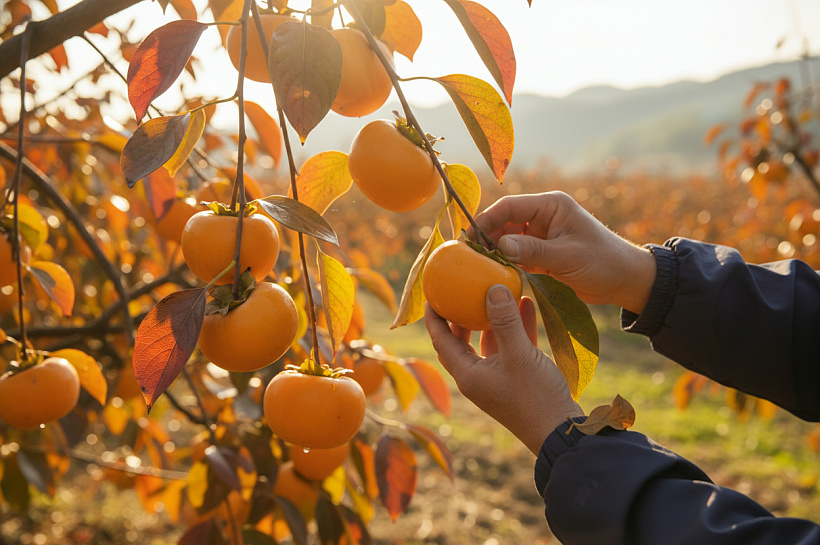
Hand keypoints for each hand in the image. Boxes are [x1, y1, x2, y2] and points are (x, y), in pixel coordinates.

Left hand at [425, 285, 583, 454]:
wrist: (562, 433)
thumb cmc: (535, 397)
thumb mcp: (519, 355)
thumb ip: (505, 321)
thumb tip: (492, 289)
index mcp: (467, 374)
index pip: (441, 339)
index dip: (434, 315)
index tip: (432, 291)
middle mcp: (477, 376)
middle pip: (460, 339)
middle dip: (461, 313)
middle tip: (461, 288)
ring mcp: (497, 377)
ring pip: (488, 341)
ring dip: (492, 317)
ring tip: (496, 290)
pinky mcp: (517, 377)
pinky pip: (512, 346)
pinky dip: (516, 326)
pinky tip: (526, 304)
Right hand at [473, 191, 656, 313]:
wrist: (626, 281)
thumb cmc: (603, 262)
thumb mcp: (567, 256)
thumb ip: (533, 251)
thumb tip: (499, 246)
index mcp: (551, 205)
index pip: (510, 206)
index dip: (486, 219)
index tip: (468, 236)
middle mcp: (544, 216)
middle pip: (504, 221)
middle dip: (486, 237)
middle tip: (467, 255)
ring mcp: (542, 235)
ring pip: (508, 240)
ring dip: (494, 252)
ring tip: (477, 267)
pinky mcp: (543, 254)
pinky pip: (517, 255)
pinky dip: (506, 264)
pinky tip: (493, 275)